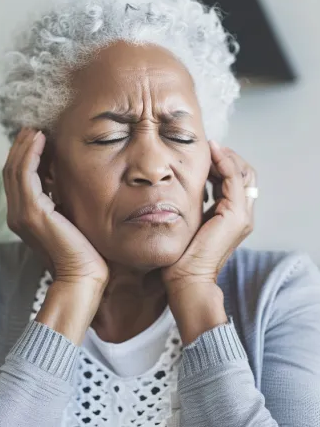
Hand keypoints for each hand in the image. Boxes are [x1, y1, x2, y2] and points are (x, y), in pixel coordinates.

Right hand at [3, 128, 108, 286]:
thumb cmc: (83, 250)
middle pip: (12, 170)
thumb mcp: (69, 218)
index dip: (26, 155)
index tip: (39, 136)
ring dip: (25, 145)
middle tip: (35, 126)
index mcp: (25, 216)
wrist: (83, 276)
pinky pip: (25, 174)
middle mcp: (17, 214)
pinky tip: (41, 139)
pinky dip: (30, 154)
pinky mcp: (31, 212)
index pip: (19, 178)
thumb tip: (64, 178)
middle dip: (22, 146)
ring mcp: (21, 213)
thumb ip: (61, 200)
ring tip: (37, 128)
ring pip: (15, 169)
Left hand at [161, 140, 256, 291]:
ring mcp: (242, 215)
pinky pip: (234, 179)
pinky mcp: (235, 215)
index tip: (205, 154)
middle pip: (244, 174)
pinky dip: (225, 162)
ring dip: (226, 157)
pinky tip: (211, 153)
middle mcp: (242, 214)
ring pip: (243, 173)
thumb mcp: (191, 222)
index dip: (223, 164)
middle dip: (227, 158)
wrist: (187, 279)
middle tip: (208, 148)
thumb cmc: (182, 255)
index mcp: (232, 217)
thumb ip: (196, 205)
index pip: (236, 181)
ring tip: (209, 148)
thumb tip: (185, 186)